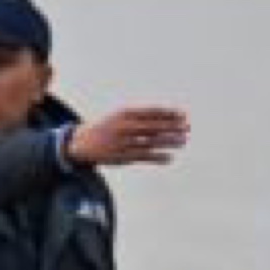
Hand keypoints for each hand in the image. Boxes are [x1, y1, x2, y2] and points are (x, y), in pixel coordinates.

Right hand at [66, 105, 190, 168]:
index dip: (169, 113)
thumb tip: (167, 118)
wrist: (82, 143)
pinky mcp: (122, 157)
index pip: (152, 112)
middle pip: (154, 126)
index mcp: (125, 113)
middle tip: (188, 128)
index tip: (184, 115)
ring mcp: (124, 142)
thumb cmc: (107, 127)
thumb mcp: (121, 116)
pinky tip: (170, 157)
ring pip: (151, 142)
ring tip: (183, 141)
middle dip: (173, 127)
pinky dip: (158, 157)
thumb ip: (141, 117)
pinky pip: (144, 157)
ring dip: (169, 142)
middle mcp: (125, 127)